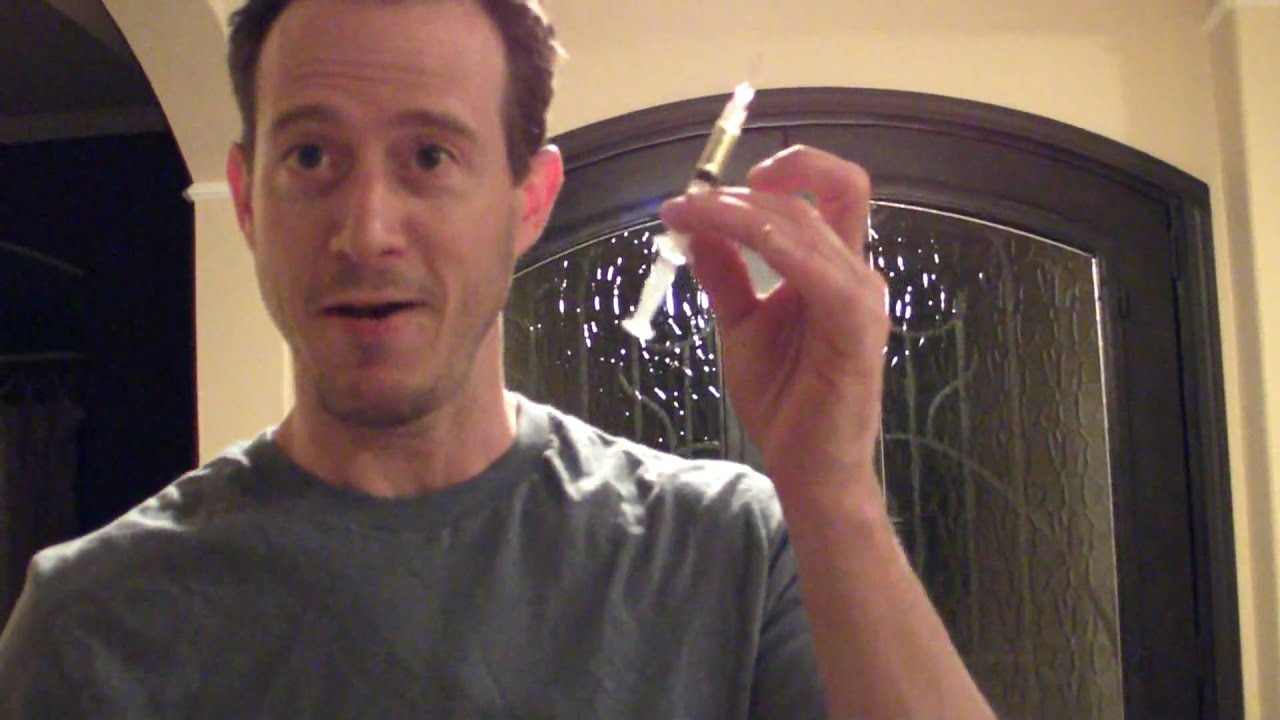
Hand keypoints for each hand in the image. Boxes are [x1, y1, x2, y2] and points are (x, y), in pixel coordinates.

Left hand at [660, 145, 887, 506]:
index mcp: (834, 268)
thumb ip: (726, 275)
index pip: (829, 191)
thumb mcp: (741, 325)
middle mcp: (856, 272)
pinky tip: (727, 235)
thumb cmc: (785, 400)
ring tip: (687, 216)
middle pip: (826, 188)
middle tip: (691, 202)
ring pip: (808, 221)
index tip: (718, 187)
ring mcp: (861, 297)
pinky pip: (817, 268)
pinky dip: (769, 241)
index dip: (786, 169)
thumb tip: (696, 226)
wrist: (806, 468)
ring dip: (742, 209)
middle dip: (752, 183)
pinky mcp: (856, 326)